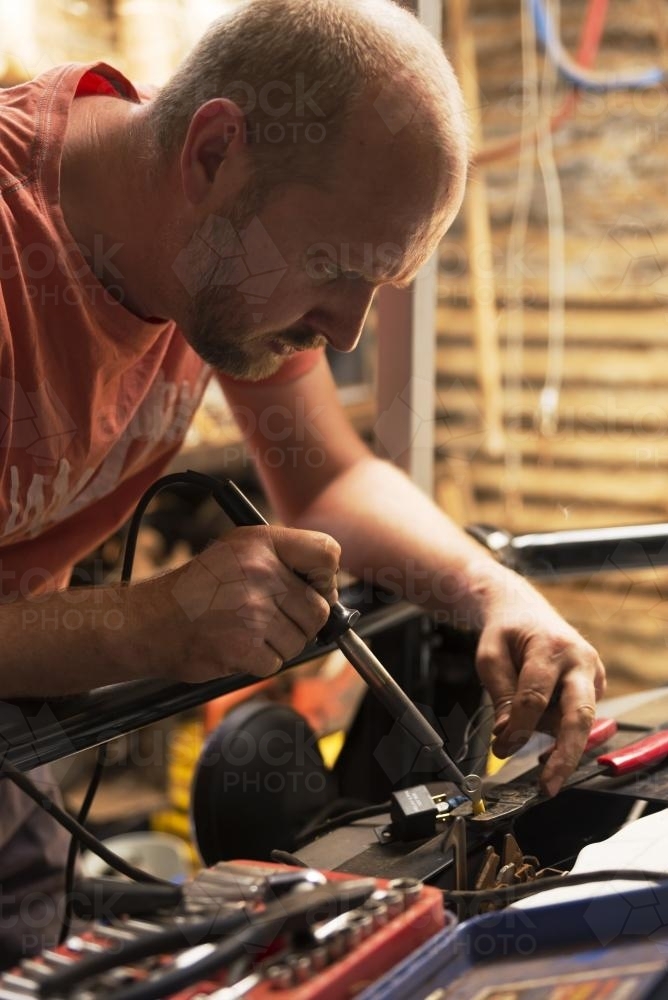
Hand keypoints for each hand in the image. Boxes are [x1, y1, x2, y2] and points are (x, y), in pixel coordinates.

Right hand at [147, 525, 339, 681]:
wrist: (148, 622)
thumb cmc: (195, 590)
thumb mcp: (237, 551)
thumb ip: (282, 560)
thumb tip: (328, 591)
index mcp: (262, 542)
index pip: (327, 553)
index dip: (325, 578)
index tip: (311, 588)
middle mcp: (260, 571)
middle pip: (318, 609)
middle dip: (300, 622)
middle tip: (270, 619)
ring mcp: (253, 610)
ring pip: (300, 640)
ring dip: (278, 644)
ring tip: (245, 630)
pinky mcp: (245, 646)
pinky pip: (276, 663)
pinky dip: (258, 662)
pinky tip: (234, 646)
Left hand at [473, 574, 605, 796]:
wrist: (523, 610)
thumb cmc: (506, 632)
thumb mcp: (489, 657)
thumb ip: (500, 696)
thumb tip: (508, 737)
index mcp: (550, 646)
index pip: (535, 697)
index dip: (518, 727)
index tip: (501, 749)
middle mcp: (580, 660)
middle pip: (578, 715)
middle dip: (565, 754)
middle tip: (547, 786)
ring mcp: (593, 673)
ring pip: (578, 721)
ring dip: (551, 737)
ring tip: (526, 736)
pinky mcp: (595, 686)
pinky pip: (577, 717)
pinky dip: (557, 728)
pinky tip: (538, 728)